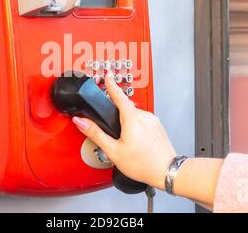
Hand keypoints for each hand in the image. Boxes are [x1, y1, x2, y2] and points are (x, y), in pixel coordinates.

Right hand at [72, 71, 176, 189]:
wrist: (166, 171)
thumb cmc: (143, 164)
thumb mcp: (113, 151)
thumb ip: (96, 134)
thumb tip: (81, 122)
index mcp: (132, 118)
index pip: (118, 95)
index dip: (111, 84)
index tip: (107, 75)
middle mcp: (144, 116)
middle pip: (125, 108)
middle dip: (117, 116)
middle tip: (114, 132)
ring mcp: (153, 121)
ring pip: (135, 116)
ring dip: (128, 124)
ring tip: (127, 143)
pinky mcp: (158, 126)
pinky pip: (143, 122)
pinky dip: (137, 129)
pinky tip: (137, 143)